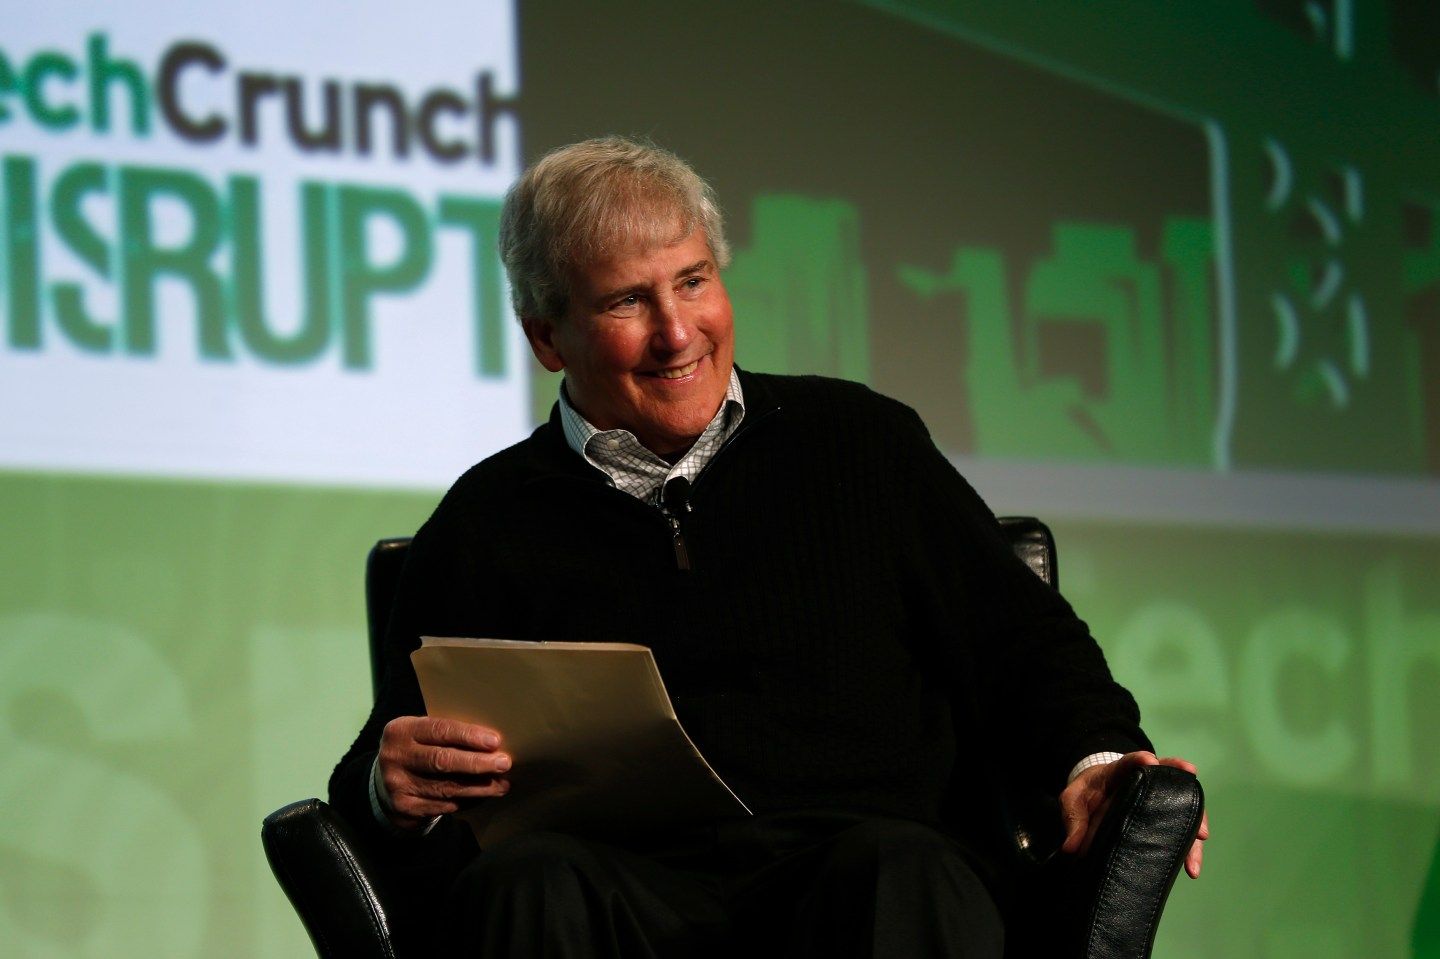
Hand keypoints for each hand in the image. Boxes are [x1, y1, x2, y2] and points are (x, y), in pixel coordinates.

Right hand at [377, 716, 511, 829]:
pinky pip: (443, 805)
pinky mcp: (404, 807)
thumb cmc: (415, 751)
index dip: (469, 736)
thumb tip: (492, 745)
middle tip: (504, 763)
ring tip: (502, 784)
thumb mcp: (421, 735)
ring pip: (447, 787)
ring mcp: (397, 784)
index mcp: (401, 730)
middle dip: (477, 763)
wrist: (383, 783)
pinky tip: (482, 796)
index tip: (495, 742)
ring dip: (479, 787)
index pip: (439, 730)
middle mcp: (395, 756)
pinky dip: (467, 801)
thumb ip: (447, 736)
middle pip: (443, 760)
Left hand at [1059, 751, 1208, 877]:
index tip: (1151, 760)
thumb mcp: (1073, 801)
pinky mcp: (1163, 821)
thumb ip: (1072, 819)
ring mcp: (1159, 802)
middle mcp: (1147, 783)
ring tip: (1201, 837)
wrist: (1097, 798)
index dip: (1140, 759)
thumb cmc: (1087, 794)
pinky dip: (1188, 848)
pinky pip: (1180, 831)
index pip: (1130, 761)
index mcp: (1120, 772)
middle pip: (1169, 778)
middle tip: (1190, 785)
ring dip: (1194, 820)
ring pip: (1182, 806)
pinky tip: (1191, 868)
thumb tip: (1071, 848)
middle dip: (1182, 784)